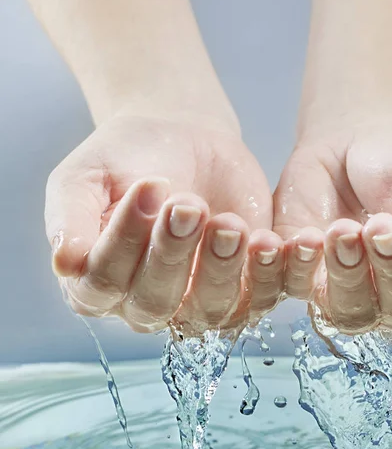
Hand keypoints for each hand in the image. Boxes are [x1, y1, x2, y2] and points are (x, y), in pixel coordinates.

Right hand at [47, 114, 282, 333]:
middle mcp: (144, 304)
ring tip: (229, 221)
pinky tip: (269, 242)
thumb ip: (70, 217)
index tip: (147, 188)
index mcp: (96, 283)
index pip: (104, 283)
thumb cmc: (127, 160)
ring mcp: (196, 304)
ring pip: (208, 309)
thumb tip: (65, 262)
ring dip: (221, 267)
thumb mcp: (85, 177)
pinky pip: (258, 300)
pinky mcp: (243, 291)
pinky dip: (268, 276)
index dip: (125, 241)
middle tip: (189, 204)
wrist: (183, 139)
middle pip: (155, 303)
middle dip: (172, 253)